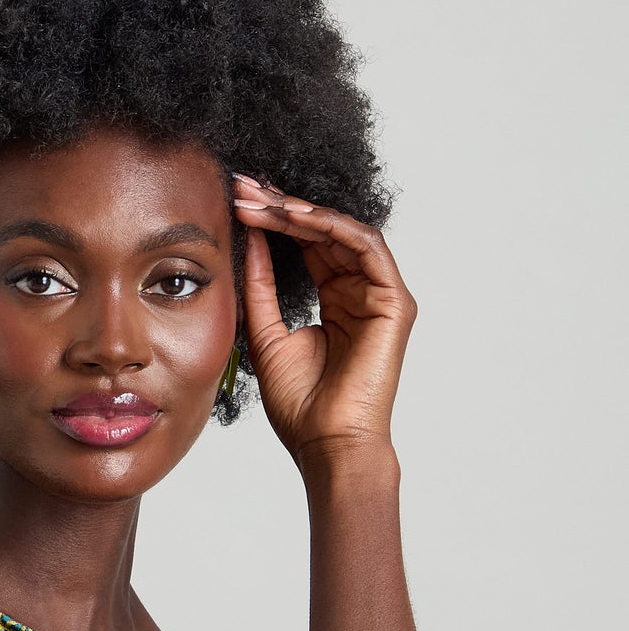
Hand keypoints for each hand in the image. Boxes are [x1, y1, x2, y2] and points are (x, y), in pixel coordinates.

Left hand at [232, 174, 416, 468]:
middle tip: (243, 187)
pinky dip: (331, 226)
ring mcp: (380, 295)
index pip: (306, 246)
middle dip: (281, 207)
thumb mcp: (266, 334)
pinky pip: (366, 247)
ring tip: (262, 200)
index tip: (236, 201)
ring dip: (301, 211)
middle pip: (323, 232)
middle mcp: (360, 292)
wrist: (325, 443)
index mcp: (334, 300)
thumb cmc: (300, 404)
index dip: (273, 221)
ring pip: (342, 233)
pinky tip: (295, 216)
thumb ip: (260, 286)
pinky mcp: (394, 302)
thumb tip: (249, 237)